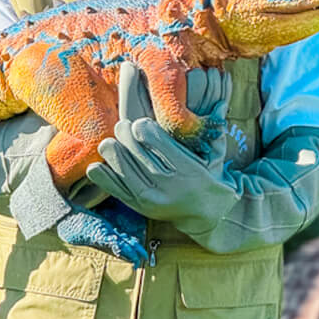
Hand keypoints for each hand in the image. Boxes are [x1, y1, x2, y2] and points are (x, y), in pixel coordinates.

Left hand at [87, 63, 238, 233]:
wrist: (206, 216)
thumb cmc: (208, 177)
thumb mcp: (215, 155)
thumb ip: (211, 132)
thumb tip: (221, 101)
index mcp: (190, 172)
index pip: (163, 147)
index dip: (146, 131)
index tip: (139, 121)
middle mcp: (171, 189)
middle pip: (140, 156)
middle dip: (127, 137)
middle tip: (122, 125)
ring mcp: (152, 201)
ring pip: (125, 171)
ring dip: (115, 153)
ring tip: (110, 141)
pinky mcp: (139, 208)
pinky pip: (116, 190)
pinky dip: (104, 176)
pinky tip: (98, 165)